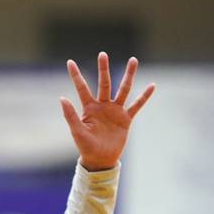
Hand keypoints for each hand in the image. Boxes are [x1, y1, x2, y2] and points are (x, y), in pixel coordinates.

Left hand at [60, 52, 154, 170]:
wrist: (100, 160)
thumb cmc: (85, 147)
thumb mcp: (77, 131)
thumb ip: (70, 114)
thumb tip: (61, 97)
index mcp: (89, 108)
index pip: (82, 88)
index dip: (76, 75)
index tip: (70, 62)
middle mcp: (102, 106)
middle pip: (104, 83)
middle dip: (103, 69)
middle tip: (103, 54)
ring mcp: (115, 111)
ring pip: (123, 89)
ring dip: (128, 75)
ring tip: (133, 60)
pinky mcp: (126, 119)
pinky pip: (137, 105)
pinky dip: (144, 96)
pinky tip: (152, 85)